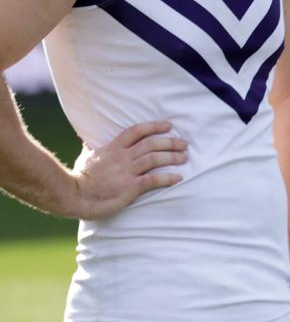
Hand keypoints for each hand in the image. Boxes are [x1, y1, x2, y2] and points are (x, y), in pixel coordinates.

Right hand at [70, 121, 186, 219]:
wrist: (73, 196)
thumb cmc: (79, 178)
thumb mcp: (86, 157)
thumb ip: (91, 146)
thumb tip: (85, 136)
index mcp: (113, 148)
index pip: (137, 131)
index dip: (154, 126)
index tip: (168, 126)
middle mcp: (122, 157)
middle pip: (151, 144)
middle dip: (170, 142)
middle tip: (184, 143)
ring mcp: (126, 172)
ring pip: (154, 159)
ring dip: (172, 157)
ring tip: (184, 158)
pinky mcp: (130, 187)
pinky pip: (153, 180)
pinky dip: (167, 178)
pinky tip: (178, 178)